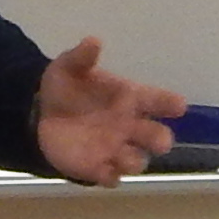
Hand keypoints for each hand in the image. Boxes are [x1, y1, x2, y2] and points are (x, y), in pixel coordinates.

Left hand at [29, 38, 184, 184]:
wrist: (40, 113)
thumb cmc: (66, 88)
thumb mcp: (69, 67)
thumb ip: (82, 57)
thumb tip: (93, 41)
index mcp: (130, 98)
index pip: (158, 100)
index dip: (170, 103)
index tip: (178, 106)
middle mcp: (130, 125)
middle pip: (157, 137)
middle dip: (160, 139)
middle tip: (160, 142)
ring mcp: (116, 149)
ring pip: (137, 161)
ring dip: (133, 161)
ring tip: (123, 157)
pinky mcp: (97, 168)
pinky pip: (111, 178)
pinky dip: (110, 176)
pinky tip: (103, 172)